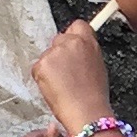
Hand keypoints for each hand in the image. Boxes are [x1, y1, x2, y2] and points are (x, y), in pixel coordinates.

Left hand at [29, 21, 111, 135]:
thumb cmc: (94, 96)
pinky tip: (54, 89)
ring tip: (61, 85)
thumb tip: (77, 52)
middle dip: (58, 53)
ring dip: (50, 67)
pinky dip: (42, 78)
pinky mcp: (43, 64)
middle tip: (64, 73)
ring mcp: (55, 52)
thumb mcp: (97, 66)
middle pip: (58, 40)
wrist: (86, 112)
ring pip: (47, 55)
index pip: (77, 25)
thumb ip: (86, 53)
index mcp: (88, 42)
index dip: (73, 36)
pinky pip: (38, 68)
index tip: (71, 47)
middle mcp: (71, 42)